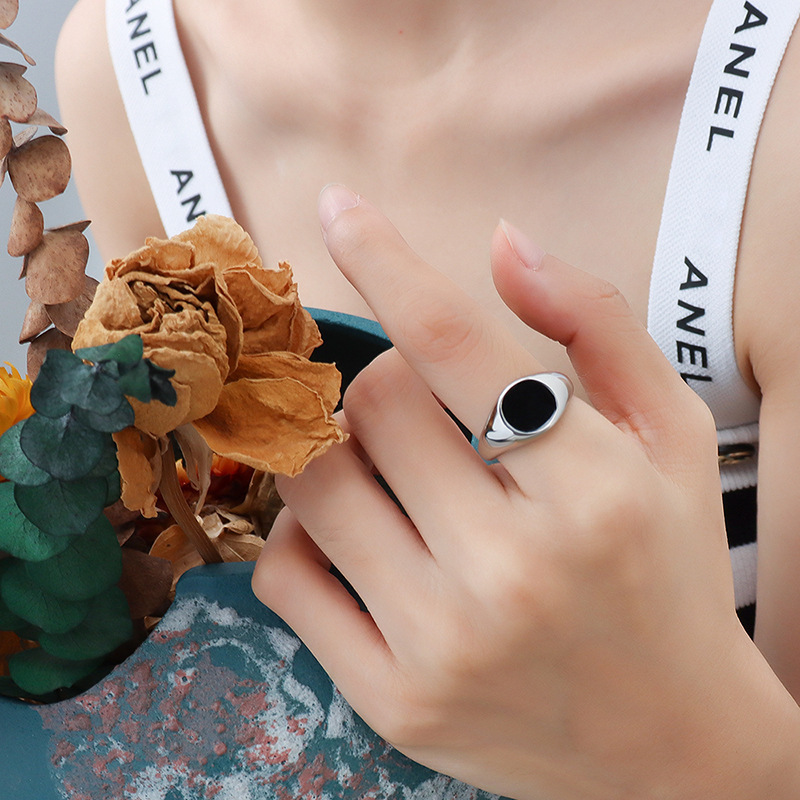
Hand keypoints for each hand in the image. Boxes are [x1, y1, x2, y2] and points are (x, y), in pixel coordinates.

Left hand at [253, 186, 798, 798]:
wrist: (672, 746)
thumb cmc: (671, 576)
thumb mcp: (673, 439)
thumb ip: (596, 325)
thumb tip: (502, 243)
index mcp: (594, 491)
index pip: (458, 344)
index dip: (387, 260)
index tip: (340, 208)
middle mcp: (513, 569)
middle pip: (376, 406)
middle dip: (390, 384)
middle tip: (426, 409)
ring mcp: (442, 643)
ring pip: (315, 481)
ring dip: (337, 447)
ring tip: (391, 466)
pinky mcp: (391, 700)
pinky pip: (286, 574)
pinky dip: (302, 531)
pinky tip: (354, 531)